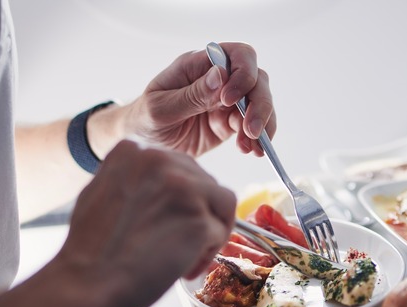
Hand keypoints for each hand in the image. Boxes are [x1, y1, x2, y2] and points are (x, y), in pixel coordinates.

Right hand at [54, 140, 235, 306]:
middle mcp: (159, 160)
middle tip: (179, 244)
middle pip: (204, 182)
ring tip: (186, 256)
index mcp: (133, 151)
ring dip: (209, 231)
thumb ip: (133, 180)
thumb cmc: (91, 251)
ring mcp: (183, 188)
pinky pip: (219, 233)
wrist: (86, 285)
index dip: (179, 200)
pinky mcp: (198, 219)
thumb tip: (162, 184)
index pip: (179, 167)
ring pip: (220, 203)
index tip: (167, 223)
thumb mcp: (101, 193)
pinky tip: (184, 269)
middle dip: (198, 214)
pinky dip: (207, 254)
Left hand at [126, 42, 274, 156]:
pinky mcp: (230, 122)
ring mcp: (227, 101)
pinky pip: (253, 126)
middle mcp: (218, 79)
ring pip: (260, 102)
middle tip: (251, 130)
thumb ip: (191, 95)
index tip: (228, 100)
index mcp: (198, 65)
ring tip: (252, 146)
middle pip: (256, 79)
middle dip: (259, 104)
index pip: (237, 55)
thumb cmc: (144, 119)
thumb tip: (221, 76)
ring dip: (262, 124)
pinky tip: (250, 150)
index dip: (242, 74)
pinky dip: (257, 138)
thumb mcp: (160, 109)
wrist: (144, 144)